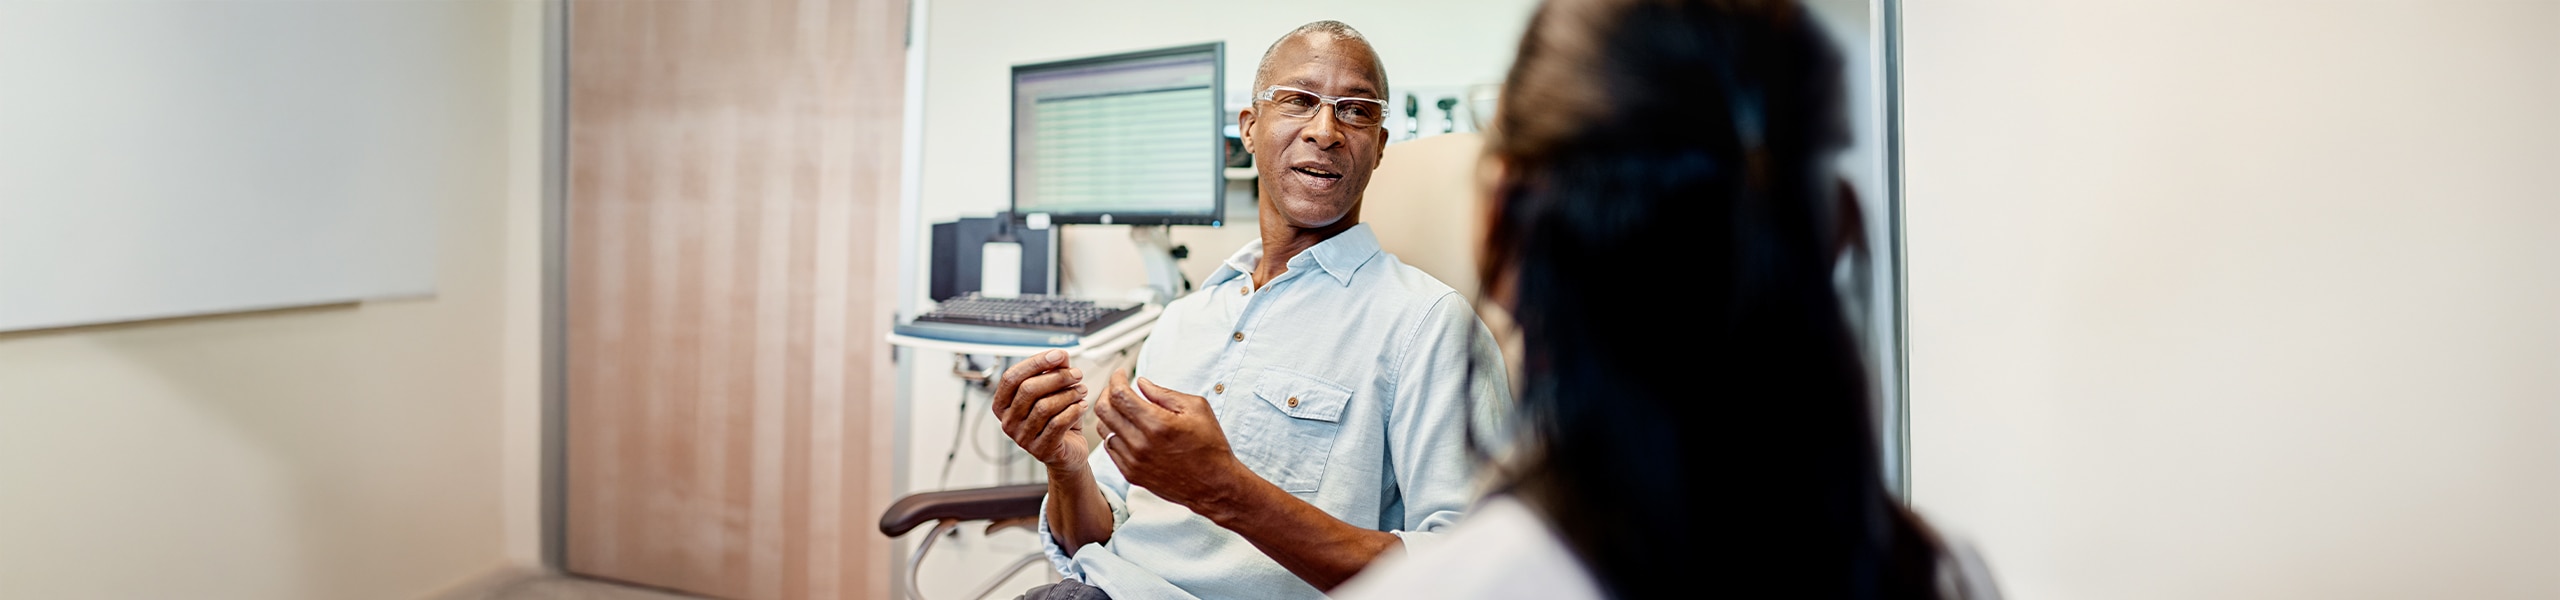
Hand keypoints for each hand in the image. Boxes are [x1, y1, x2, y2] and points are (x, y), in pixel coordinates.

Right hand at [990, 349, 1090, 470]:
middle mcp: (1008, 422)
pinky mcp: (1041, 450)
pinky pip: (1057, 424)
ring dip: (1068, 394)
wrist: (1069, 450)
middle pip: (1028, 390)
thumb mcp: (1053, 392)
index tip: (1058, 355)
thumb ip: (1053, 371)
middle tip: (1077, 374)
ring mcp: (1023, 438)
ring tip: (1081, 390)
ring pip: (1044, 407)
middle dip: (1057, 377)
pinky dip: (1073, 411)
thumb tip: (1059, 355)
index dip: (1035, 363)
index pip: (1011, 378)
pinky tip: (1082, 405)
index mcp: (1003, 404)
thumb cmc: (1057, 418)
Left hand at [1093, 370, 1252, 509]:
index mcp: (1157, 423)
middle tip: (1118, 389)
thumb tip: (1142, 384)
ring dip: (1110, 414)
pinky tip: (1128, 430)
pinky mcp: (1131, 474)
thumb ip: (1164, 394)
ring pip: (1104, 429)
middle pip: (1104, 410)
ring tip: (1124, 409)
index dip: (1116, 379)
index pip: (1119, 394)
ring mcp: (1133, 461)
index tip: (1121, 374)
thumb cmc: (1209, 446)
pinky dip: (1115, 434)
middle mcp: (1140, 443)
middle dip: (1108, 392)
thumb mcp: (1196, 409)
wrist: (1214, 484)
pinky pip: (1110, 448)